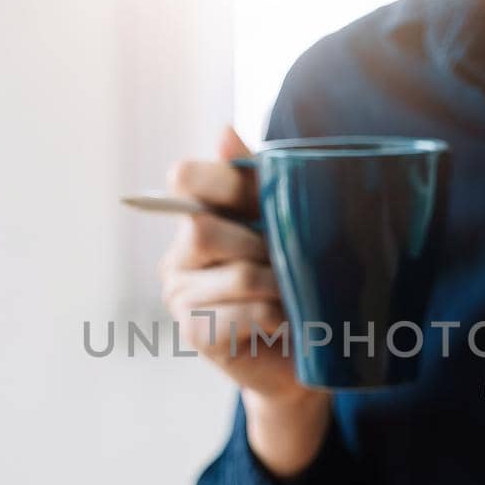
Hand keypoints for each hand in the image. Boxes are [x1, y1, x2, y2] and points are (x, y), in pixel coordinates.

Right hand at [159, 126, 328, 475]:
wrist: (305, 354)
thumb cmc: (297, 281)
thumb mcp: (285, 222)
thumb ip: (256, 179)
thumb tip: (222, 131)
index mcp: (200, 215)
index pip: (186, 178)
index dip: (223, 181)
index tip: (259, 199)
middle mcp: (179, 253)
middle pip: (201, 227)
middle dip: (257, 243)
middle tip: (287, 261)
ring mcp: (181, 296)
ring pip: (235, 275)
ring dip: (276, 285)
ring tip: (292, 296)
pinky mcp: (195, 333)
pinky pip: (239, 315)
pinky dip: (272, 318)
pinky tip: (283, 323)